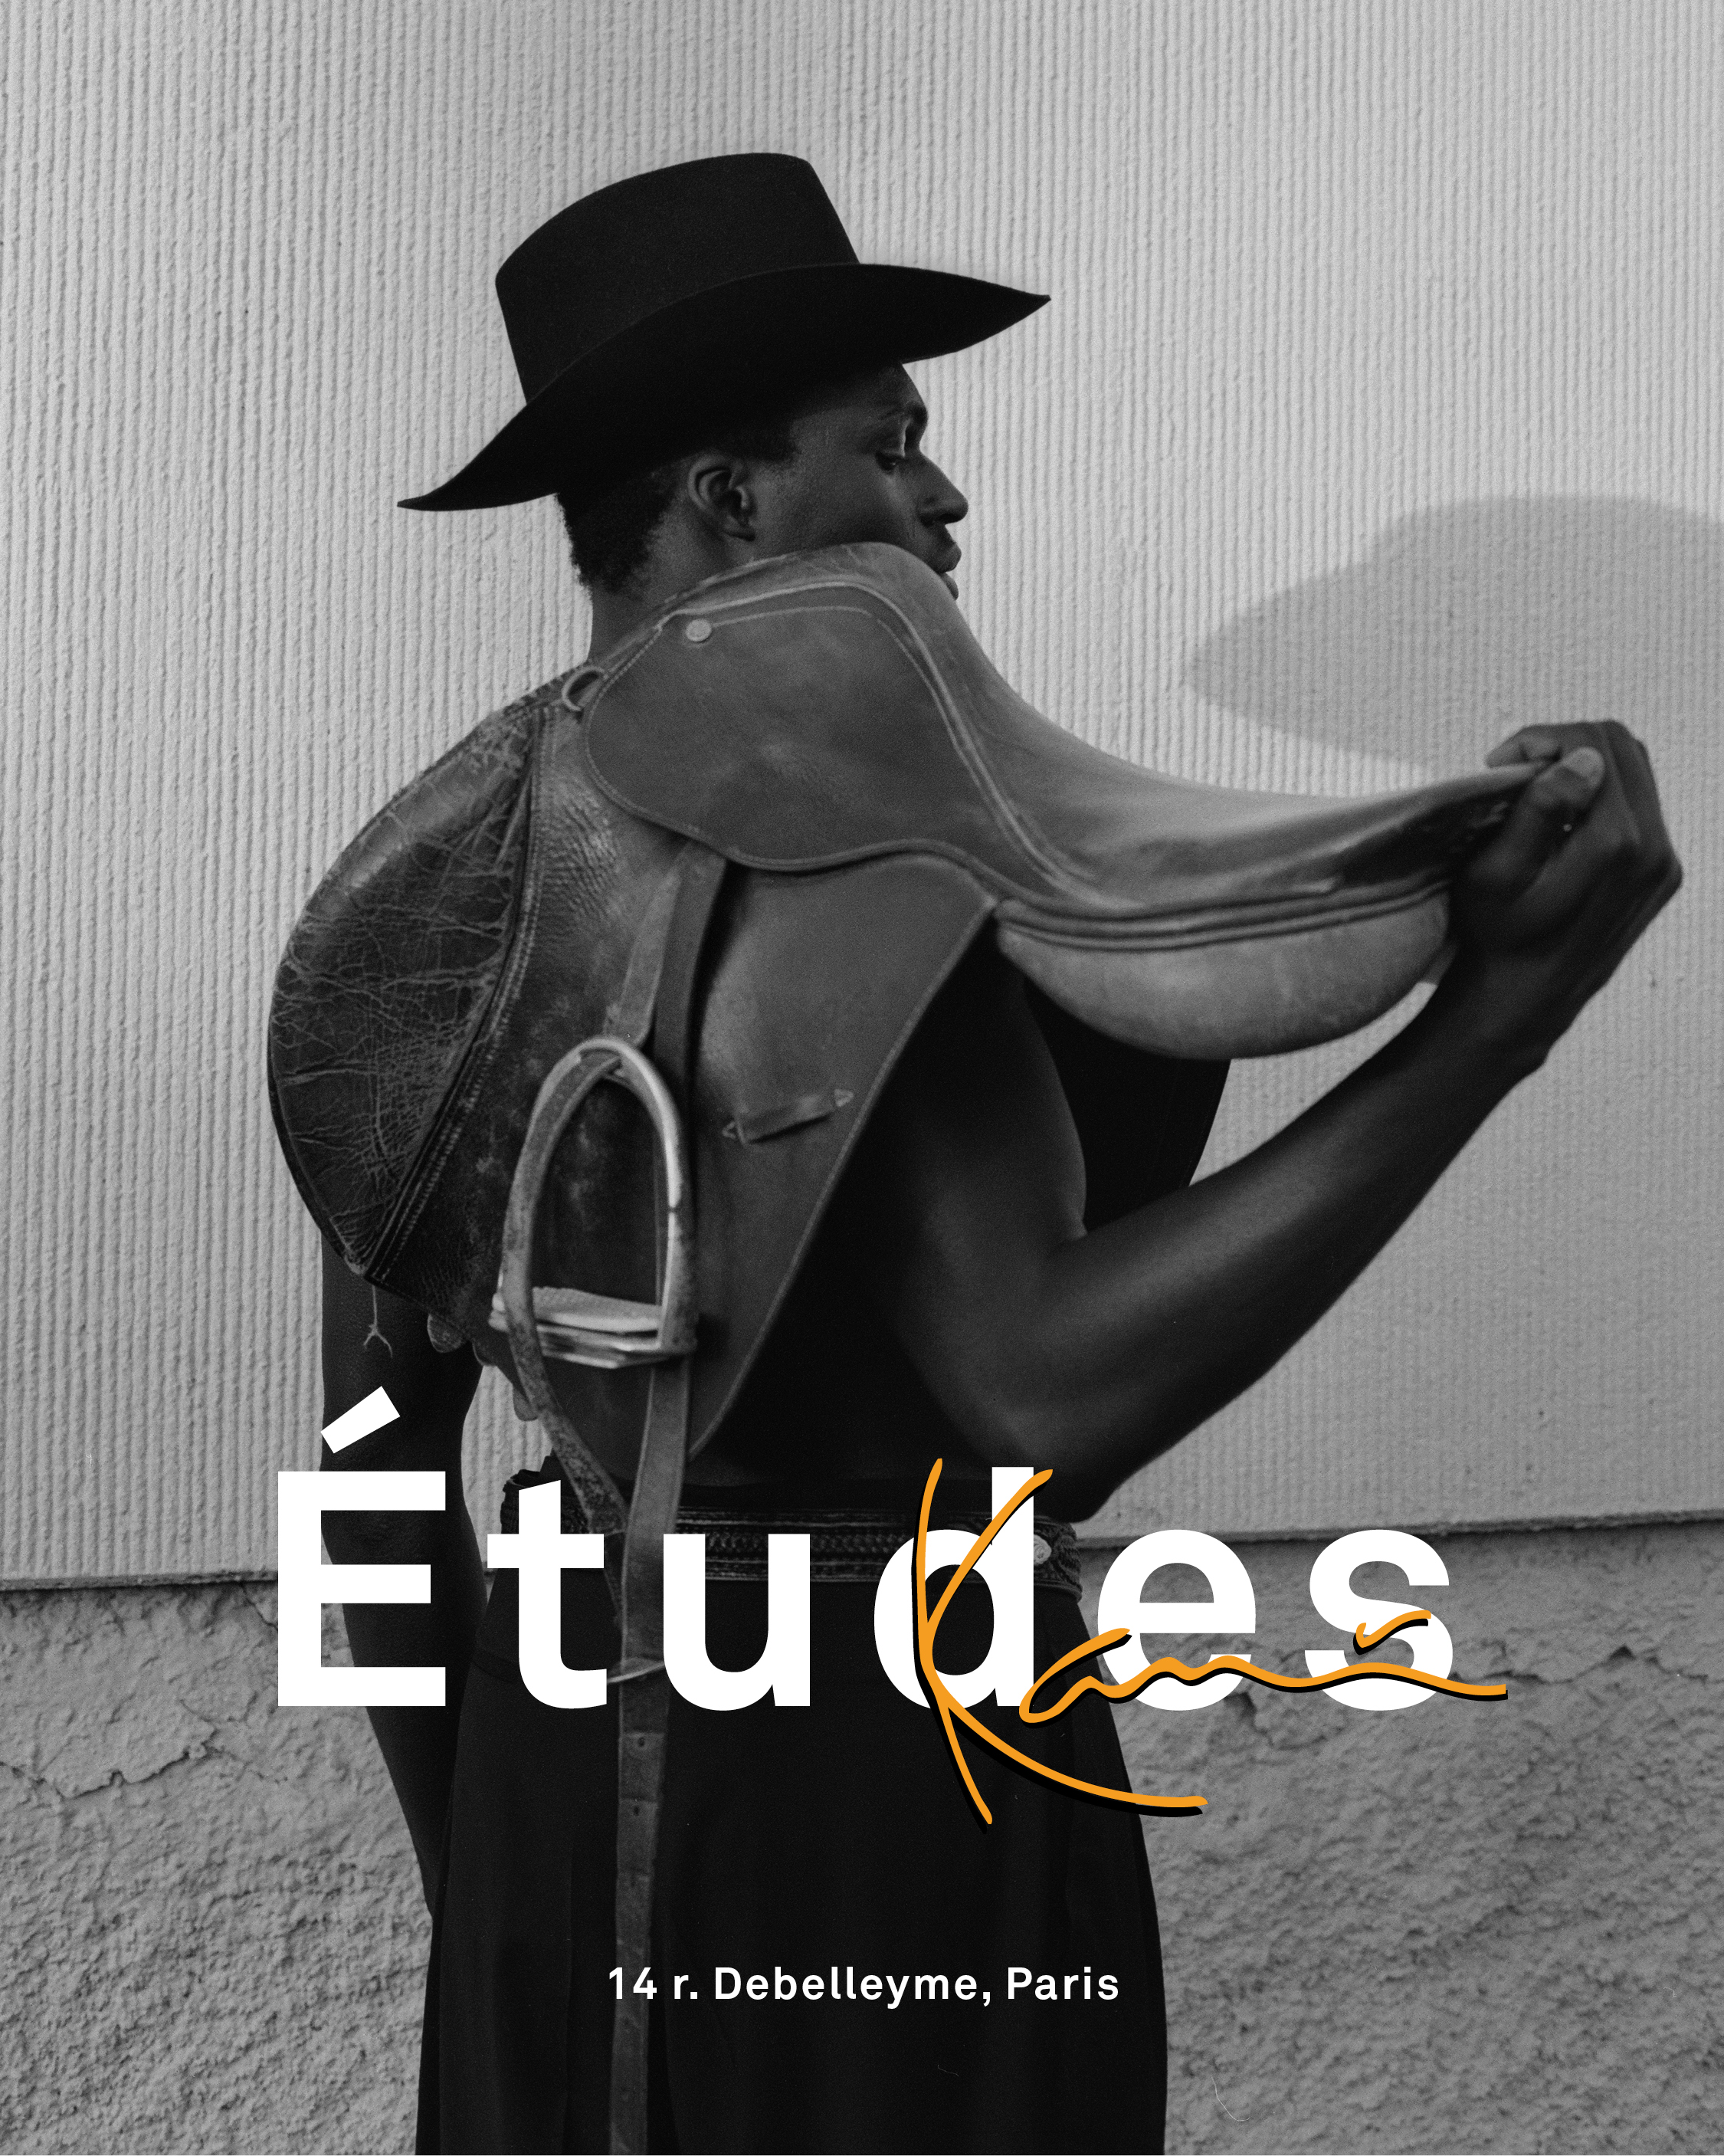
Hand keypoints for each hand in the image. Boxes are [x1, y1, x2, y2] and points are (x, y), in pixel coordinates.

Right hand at [1435, 720, 1680, 1063]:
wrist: (1522, 1001)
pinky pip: (1640, 808)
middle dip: (1563, 746)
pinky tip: (1561, 825)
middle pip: (1622, 748)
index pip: (1595, 743)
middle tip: (1515, 773)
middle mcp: (1654, 850)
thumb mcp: (1495, 873)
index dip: (1542, 739)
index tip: (1501, 765)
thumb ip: (1538, 810)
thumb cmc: (1496, 939)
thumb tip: (1582, 759)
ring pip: (1634, 774)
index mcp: (1616, 844)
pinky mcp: (1662, 875)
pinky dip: (1600, 798)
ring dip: (1582, 769)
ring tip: (1535, 796)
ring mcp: (1664, 864)